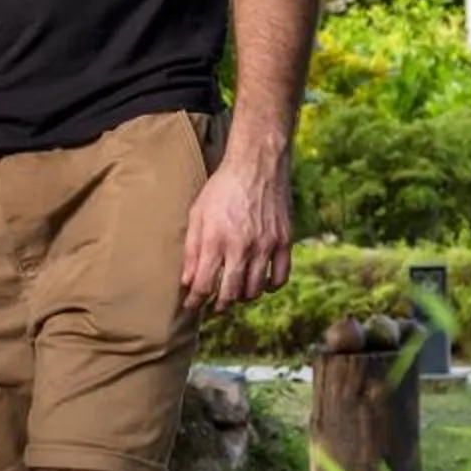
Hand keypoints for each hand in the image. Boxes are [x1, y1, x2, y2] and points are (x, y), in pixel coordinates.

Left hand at [179, 141, 292, 312]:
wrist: (257, 164)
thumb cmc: (223, 188)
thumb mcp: (198, 213)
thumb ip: (192, 249)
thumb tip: (186, 281)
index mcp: (216, 240)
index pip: (204, 285)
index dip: (195, 301)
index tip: (192, 305)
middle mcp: (241, 246)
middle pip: (230, 293)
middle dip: (218, 305)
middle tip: (214, 306)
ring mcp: (265, 245)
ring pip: (254, 290)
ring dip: (242, 297)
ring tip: (235, 294)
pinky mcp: (284, 241)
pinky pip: (280, 277)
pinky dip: (270, 287)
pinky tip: (261, 285)